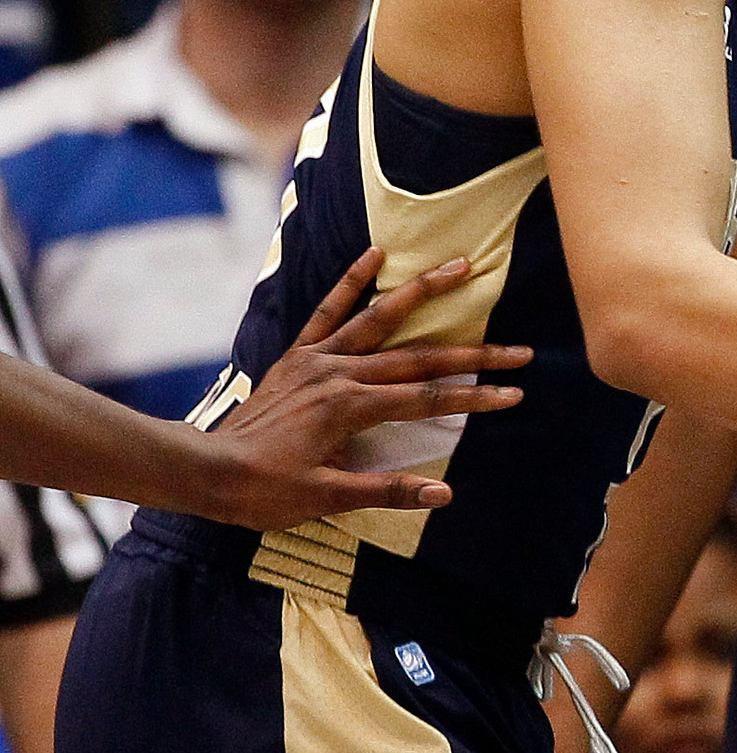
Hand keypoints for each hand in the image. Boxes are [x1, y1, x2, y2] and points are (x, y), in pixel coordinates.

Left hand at [202, 247, 532, 530]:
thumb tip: (445, 492)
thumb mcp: (326, 498)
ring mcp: (319, 358)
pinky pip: (328, 311)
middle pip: (420, 357)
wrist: (203, 471)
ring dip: (425, 291)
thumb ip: (387, 490)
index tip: (514, 394)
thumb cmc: (264, 492)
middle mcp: (340, 373)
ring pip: (381, 318)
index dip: (475, 398)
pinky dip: (351, 281)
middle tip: (518, 349)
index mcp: (351, 407)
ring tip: (461, 266)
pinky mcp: (298, 354)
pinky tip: (376, 253)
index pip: (428, 399)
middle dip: (475, 355)